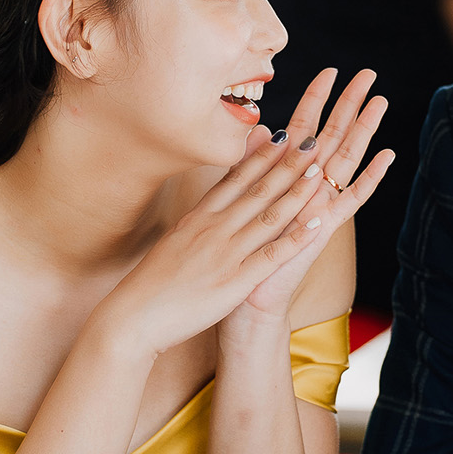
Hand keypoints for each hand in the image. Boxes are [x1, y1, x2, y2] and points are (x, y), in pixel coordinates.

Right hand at [96, 127, 342, 357]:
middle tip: (311, 143)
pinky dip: (296, 238)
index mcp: (197, 218)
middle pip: (256, 190)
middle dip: (286, 166)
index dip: (261, 157)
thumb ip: (195, 223)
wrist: (133, 317)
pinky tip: (317, 224)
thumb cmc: (151, 285)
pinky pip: (271, 255)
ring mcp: (225, 254)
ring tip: (319, 173)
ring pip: (269, 216)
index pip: (234, 179)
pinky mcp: (234, 282)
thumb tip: (206, 208)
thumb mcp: (173, 242)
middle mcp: (212, 229)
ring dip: (297, 193)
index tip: (281, 136)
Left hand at [235, 68, 392, 321]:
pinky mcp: (325, 228)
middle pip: (333, 135)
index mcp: (288, 177)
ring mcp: (320, 206)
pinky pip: (351, 200)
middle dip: (349, 104)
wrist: (246, 297)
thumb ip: (254, 162)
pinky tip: (387, 156)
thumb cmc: (242, 252)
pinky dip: (369, 178)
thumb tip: (261, 127)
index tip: (330, 69)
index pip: (304, 127)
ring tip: (382, 101)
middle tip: (369, 74)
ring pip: (346, 160)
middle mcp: (309, 187)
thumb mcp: (243, 198)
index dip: (316, 98)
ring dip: (364, 131)